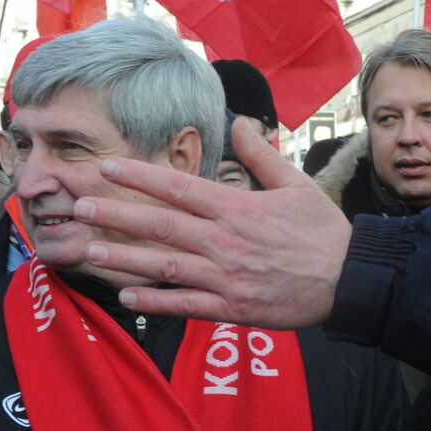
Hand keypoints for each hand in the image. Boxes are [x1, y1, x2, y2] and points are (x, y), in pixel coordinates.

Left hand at [73, 118, 352, 328]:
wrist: (350, 279)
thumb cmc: (325, 232)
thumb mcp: (299, 185)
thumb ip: (263, 156)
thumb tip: (241, 123)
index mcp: (239, 208)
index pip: (180, 188)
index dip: (141, 177)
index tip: (109, 169)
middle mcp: (226, 241)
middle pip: (161, 226)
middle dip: (117, 216)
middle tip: (80, 207)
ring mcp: (227, 277)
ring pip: (166, 266)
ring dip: (125, 259)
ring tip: (90, 251)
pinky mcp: (234, 307)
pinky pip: (187, 305)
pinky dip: (157, 301)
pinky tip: (129, 296)